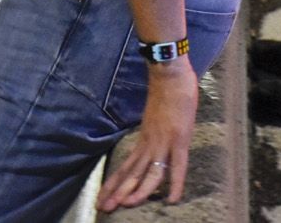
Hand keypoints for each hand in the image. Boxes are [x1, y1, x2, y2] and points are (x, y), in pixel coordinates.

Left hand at [97, 59, 198, 211]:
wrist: (168, 73)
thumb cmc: (165, 91)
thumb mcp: (154, 116)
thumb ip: (153, 130)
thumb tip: (152, 138)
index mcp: (144, 139)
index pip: (126, 166)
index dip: (115, 182)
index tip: (103, 196)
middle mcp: (149, 143)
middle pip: (132, 173)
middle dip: (117, 191)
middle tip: (103, 207)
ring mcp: (163, 142)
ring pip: (149, 173)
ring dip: (137, 191)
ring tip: (124, 206)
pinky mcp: (178, 139)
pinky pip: (176, 166)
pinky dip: (175, 184)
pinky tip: (172, 199)